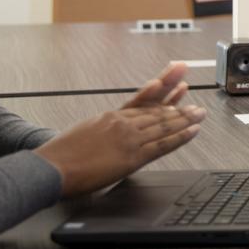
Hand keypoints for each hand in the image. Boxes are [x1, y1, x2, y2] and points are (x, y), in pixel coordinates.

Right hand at [35, 63, 205, 195]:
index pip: (142, 101)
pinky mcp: (132, 157)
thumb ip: (100, 130)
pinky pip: (162, 145)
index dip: (161, 90)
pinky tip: (192, 130)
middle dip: (176, 97)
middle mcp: (122, 124)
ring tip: (199, 111)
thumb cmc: (60, 155)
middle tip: (192, 86)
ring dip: (184, 118)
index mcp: (110, 117)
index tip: (175, 81)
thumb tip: (108, 134)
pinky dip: (180, 137)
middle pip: (155, 108)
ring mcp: (128, 139)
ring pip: (163, 125)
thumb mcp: (83, 132)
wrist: (50, 168)